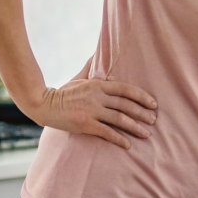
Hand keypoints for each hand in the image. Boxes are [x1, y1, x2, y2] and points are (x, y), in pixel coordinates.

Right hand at [26, 79, 157, 149]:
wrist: (43, 105)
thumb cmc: (63, 93)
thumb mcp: (78, 78)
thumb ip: (90, 68)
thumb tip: (97, 53)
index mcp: (98, 84)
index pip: (126, 89)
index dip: (142, 97)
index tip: (153, 104)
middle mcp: (97, 96)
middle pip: (126, 105)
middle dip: (142, 113)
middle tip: (154, 121)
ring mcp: (92, 110)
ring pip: (120, 119)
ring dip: (135, 127)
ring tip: (146, 134)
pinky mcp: (85, 124)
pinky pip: (107, 132)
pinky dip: (119, 138)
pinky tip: (128, 144)